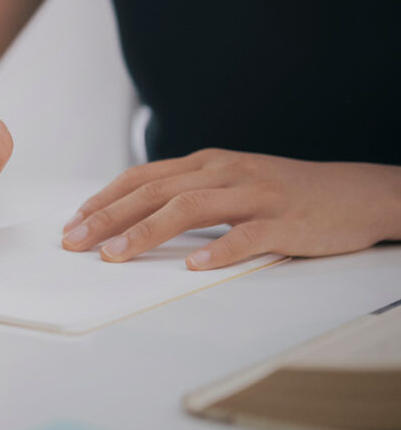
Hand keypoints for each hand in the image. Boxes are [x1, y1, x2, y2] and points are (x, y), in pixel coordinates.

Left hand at [61, 148, 400, 268]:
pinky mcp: (284, 221)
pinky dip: (218, 250)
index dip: (104, 199)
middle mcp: (224, 172)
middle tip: (75, 242)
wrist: (357, 193)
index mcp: (207, 163)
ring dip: (146, 232)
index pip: (142, 177)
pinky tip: (194, 266)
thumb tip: (131, 216)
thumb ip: (186, 193)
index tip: (73, 223)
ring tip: (115, 255)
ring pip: (190, 208)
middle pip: (154, 191)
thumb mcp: (229, 182)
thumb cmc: (283, 193)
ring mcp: (255, 194)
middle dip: (108, 217)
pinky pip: (246, 235)